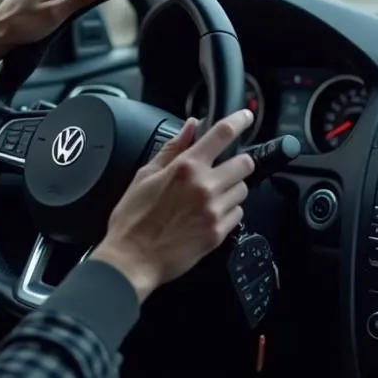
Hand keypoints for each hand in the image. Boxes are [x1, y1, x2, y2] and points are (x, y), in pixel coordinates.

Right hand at [90, 110, 256, 302]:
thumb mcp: (145, 175)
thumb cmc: (133, 219)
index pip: (223, 134)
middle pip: (244, 163)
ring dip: (231, 188)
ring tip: (210, 196)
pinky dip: (228, 211)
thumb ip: (172, 148)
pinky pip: (238, 214)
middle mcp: (205, 187)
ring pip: (243, 190)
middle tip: (222, 168)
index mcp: (186, 168)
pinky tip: (208, 214)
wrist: (132, 259)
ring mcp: (214, 211)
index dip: (239, 121)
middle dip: (236, 162)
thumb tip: (190, 126)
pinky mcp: (218, 233)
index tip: (246, 117)